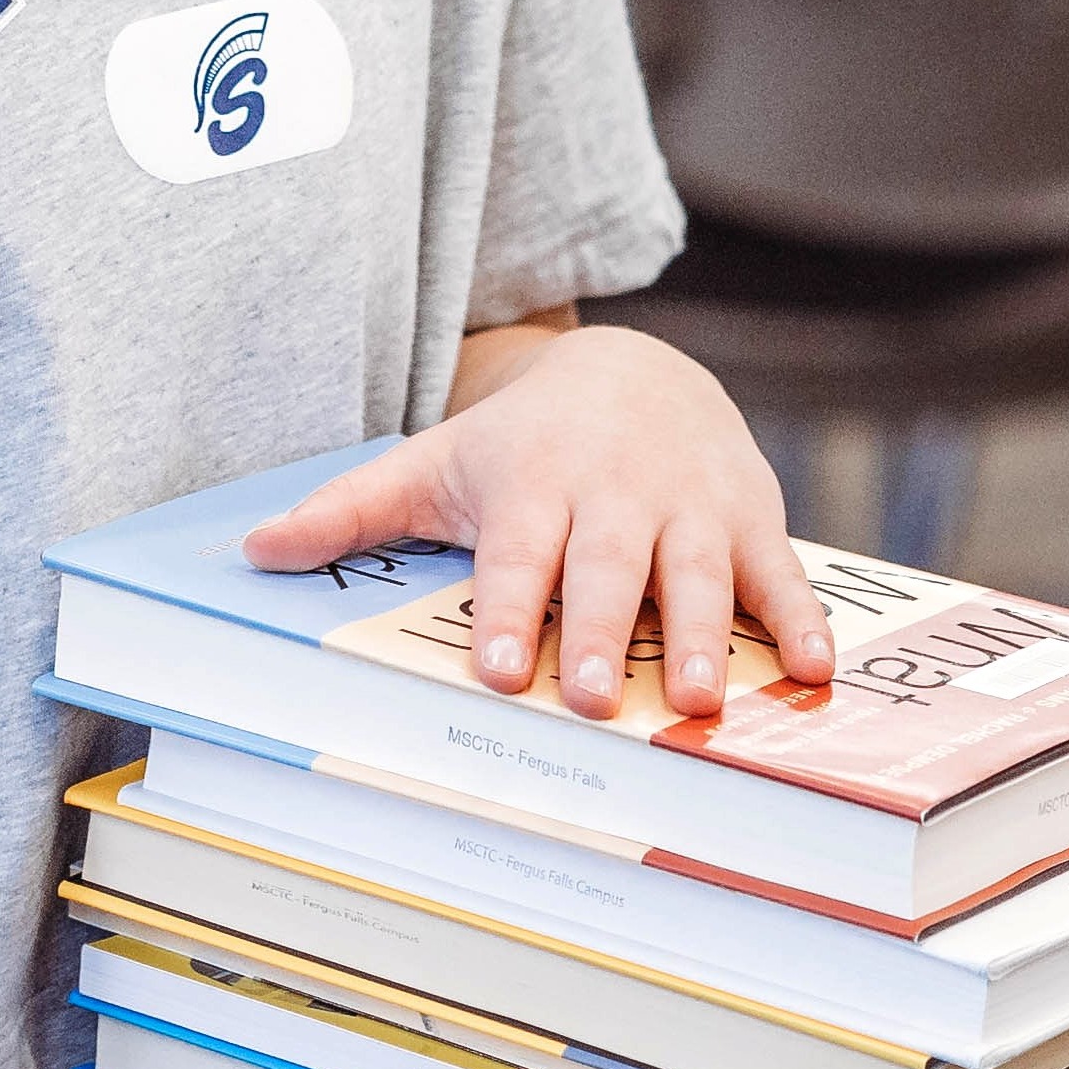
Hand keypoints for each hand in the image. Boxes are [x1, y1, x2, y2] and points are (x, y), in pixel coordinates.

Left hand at [241, 321, 833, 722]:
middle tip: (594, 699)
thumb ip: (351, 510)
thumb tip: (253, 551)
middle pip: (608, 568)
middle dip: (603, 631)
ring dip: (705, 636)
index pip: (518, 554)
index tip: (501, 668)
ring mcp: (689, 505)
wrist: (636, 368)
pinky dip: (803, 619)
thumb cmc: (520, 442)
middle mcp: (615, 492)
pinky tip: (815, 672)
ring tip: (702, 700)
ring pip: (699, 573)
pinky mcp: (749, 516)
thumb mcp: (435, 462)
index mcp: (533, 484)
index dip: (511, 609)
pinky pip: (782, 571)